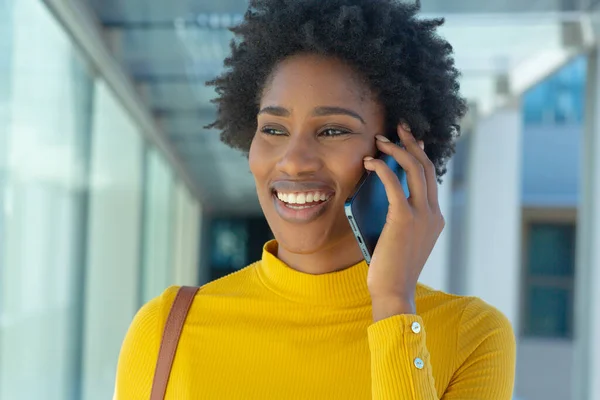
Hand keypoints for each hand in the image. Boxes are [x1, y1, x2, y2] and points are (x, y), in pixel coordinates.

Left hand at [363, 123, 445, 320]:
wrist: (393, 291)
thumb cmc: (391, 268)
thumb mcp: (400, 238)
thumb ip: (399, 217)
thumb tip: (383, 195)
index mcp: (435, 218)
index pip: (430, 178)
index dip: (419, 155)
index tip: (408, 140)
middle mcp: (433, 213)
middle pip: (426, 166)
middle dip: (412, 142)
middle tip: (398, 127)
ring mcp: (423, 215)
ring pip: (415, 169)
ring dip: (397, 150)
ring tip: (380, 139)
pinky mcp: (405, 218)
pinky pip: (394, 184)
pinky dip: (382, 169)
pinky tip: (369, 162)